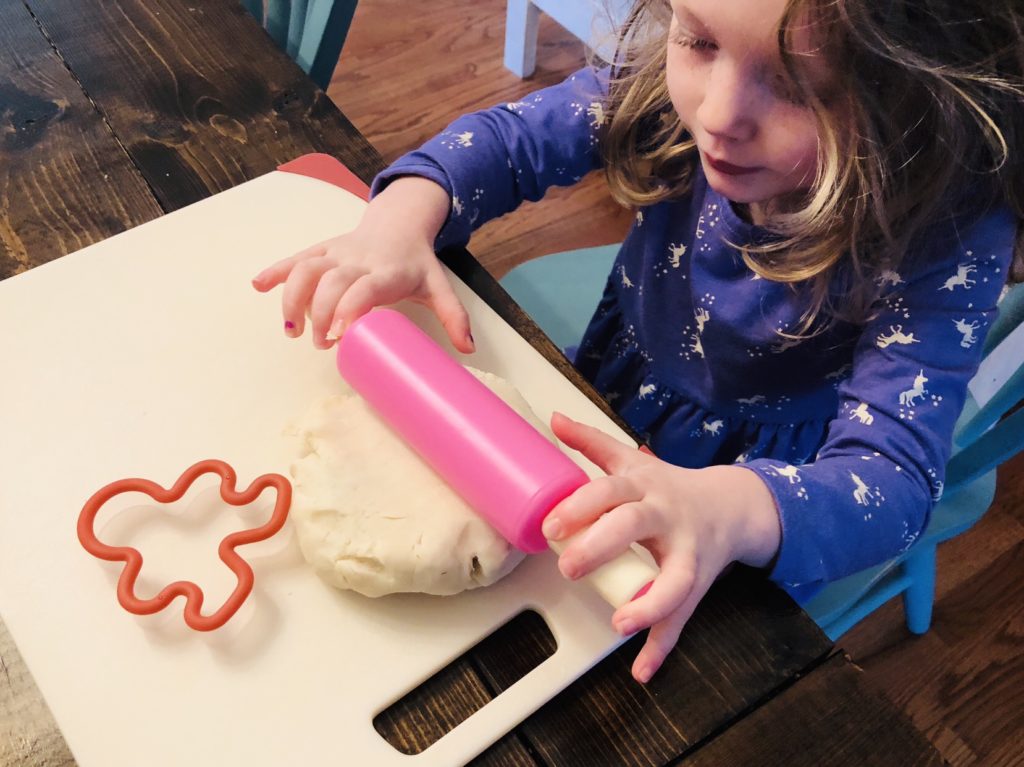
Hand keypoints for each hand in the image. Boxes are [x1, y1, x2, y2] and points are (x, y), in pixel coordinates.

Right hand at [251, 177, 473, 352]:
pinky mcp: (322, 250)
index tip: (338, 334)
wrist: (401, 223)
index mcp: (388, 271)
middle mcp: (359, 260)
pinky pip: (295, 259)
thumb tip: (468, 350)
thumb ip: (454, 317)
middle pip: (330, 282)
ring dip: (292, 298)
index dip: (349, 308)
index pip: (364, 288)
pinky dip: (275, 271)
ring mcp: (337, 253)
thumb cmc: (417, 264)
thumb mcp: (439, 287)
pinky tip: (257, 286)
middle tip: (320, 344)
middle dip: (319, 313)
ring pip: (306, 269)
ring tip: (291, 330)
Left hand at [543, 413, 780, 683]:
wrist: (733, 505)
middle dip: (602, 546)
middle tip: (569, 566)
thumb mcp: (633, 461)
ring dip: (648, 604)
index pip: (609, 489)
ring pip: (675, 580)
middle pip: (635, 526)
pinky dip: (661, 647)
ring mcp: (687, 551)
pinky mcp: (696, 583)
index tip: (550, 526)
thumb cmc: (670, 486)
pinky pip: (681, 618)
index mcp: (644, 485)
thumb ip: (592, 443)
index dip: (580, 506)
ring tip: (621, 623)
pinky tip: (642, 669)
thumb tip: (554, 419)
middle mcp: (667, 516)